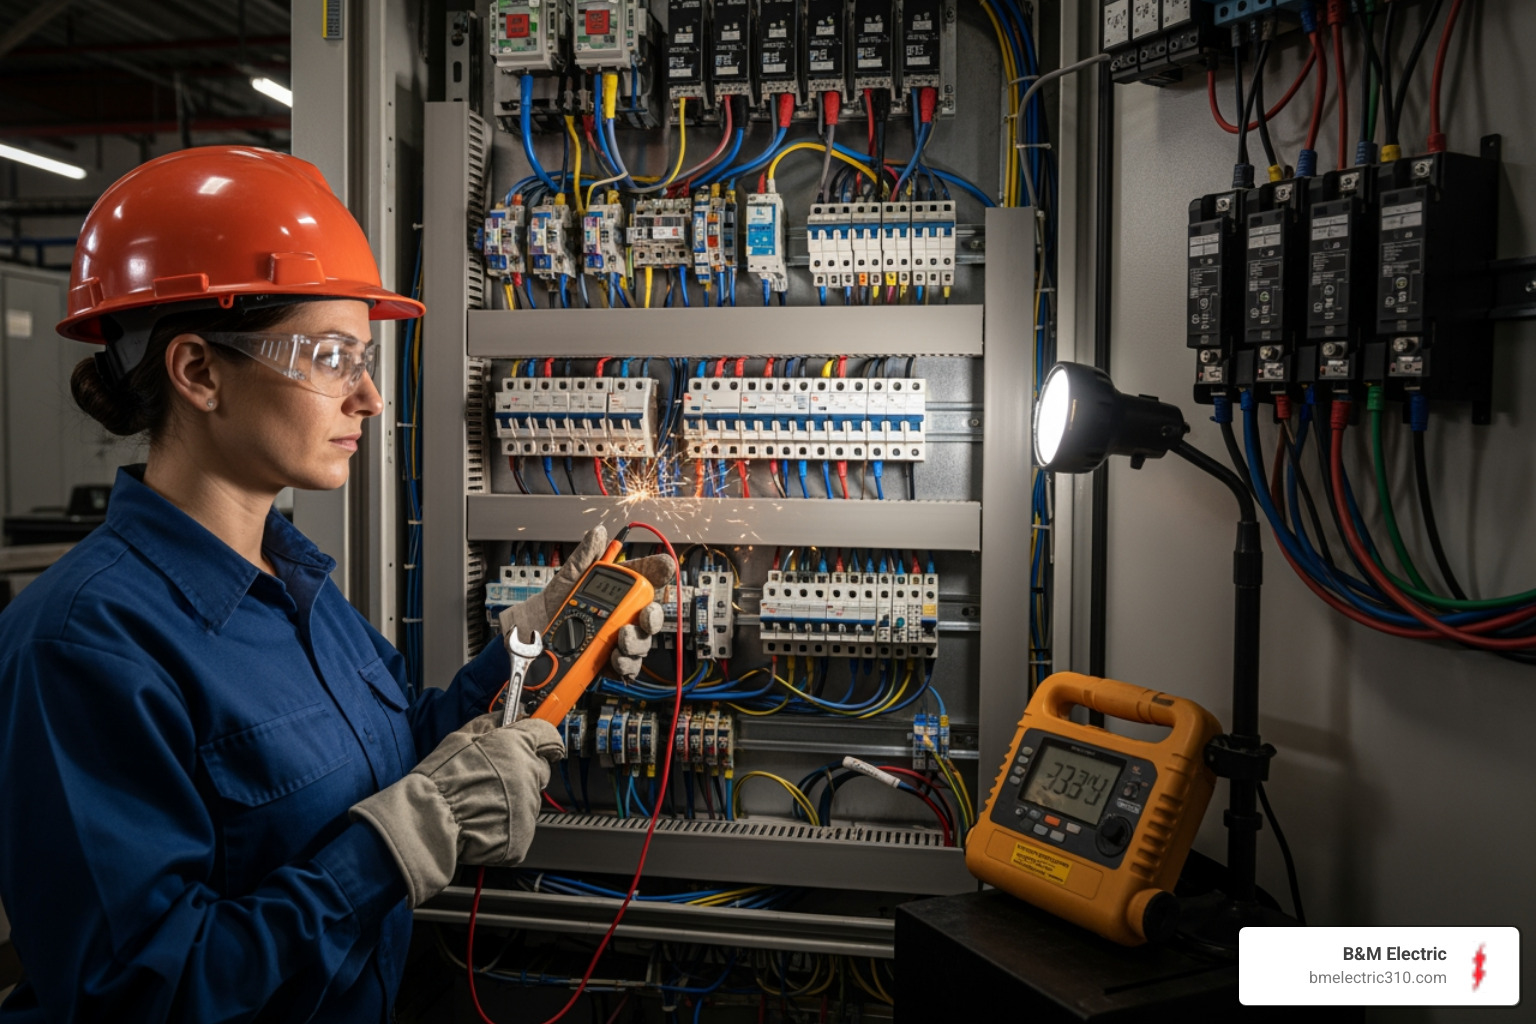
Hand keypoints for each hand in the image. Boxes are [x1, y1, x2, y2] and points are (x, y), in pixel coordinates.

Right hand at [350, 714, 564, 906]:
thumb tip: (510, 715)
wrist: (430, 819)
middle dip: (523, 773)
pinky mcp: (522, 835)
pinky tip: (484, 821)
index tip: (540, 746)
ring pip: (529, 800)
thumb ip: (493, 722)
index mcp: (518, 746)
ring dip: (513, 800)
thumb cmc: (442, 779)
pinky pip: (520, 827)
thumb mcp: (463, 735)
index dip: (542, 742)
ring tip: (482, 802)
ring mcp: (528, 806)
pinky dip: (506, 826)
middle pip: (539, 770)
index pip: (548, 738)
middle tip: (493, 779)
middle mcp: (529, 774)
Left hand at [497, 525, 674, 679]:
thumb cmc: (544, 610)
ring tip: (621, 640)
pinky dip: (626, 664)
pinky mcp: (607, 664)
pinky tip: (615, 658)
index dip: (657, 572)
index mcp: (611, 594)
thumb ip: (583, 558)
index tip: (665, 567)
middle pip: (648, 616)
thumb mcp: (564, 581)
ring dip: (637, 642)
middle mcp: (617, 617)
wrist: (525, 643)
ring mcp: (614, 642)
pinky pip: (627, 666)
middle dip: (651, 616)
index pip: (641, 581)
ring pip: (641, 643)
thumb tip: (598, 533)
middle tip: (642, 617)